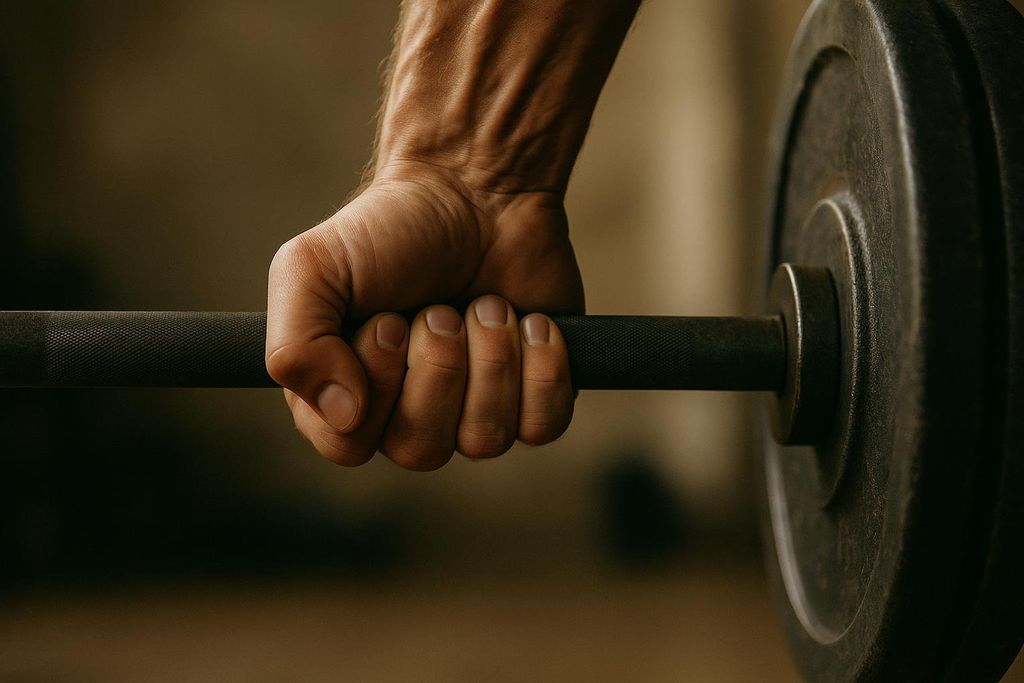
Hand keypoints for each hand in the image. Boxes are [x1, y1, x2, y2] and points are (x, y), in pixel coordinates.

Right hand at [266, 163, 583, 469]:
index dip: (375, 386)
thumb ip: (294, 346)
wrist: (478, 189)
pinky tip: (529, 321)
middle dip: (438, 364)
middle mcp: (406, 413)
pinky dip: (540, 367)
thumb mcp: (312, 268)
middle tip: (441, 307)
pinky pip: (541, 424)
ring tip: (486, 304)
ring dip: (489, 357)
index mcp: (343, 393)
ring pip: (484, 440)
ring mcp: (472, 411)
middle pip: (420, 449)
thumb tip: (341, 416)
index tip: (388, 320)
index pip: (349, 444)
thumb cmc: (391, 229)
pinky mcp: (533, 398)